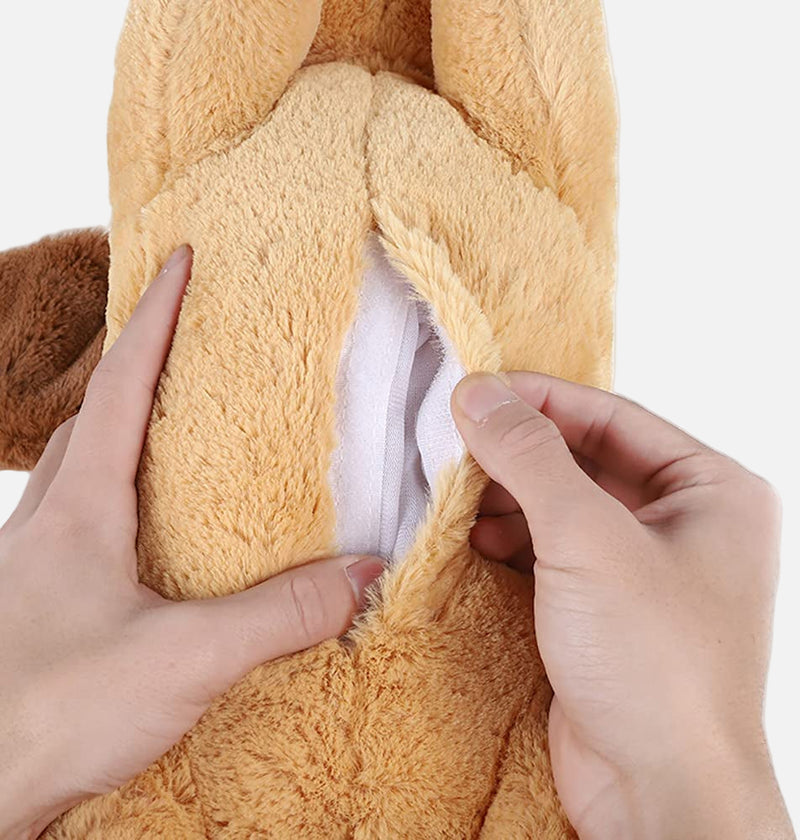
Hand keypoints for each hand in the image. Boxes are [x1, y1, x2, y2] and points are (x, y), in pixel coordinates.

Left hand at [0, 247, 383, 839]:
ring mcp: (40, 563)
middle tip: (187, 344)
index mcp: (78, 509)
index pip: (119, 386)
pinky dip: (123, 499)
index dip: (152, 318)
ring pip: (83, 470)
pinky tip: (159, 534)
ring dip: (127, 432)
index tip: (179, 261)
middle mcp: (50, 522)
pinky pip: (85, 522)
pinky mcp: (45, 604)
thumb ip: (280, 613)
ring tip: (182, 427)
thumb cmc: (46, 715)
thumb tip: (365, 574)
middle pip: (94, 417)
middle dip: (137, 366)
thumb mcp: (183, 658)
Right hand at [452, 372, 793, 839]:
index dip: (541, 399)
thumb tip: (478, 393)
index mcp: (713, 491)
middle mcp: (685, 525)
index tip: (475, 390)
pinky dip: (508, 539)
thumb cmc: (657, 666)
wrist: (660, 798)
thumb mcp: (589, 541)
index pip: (613, 417)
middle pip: (584, 459)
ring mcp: (643, 570)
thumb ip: (531, 458)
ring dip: (506, 496)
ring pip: (562, 506)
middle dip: (517, 453)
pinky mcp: (604, 608)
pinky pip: (550, 551)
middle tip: (452, 442)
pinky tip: (469, 537)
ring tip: (453, 493)